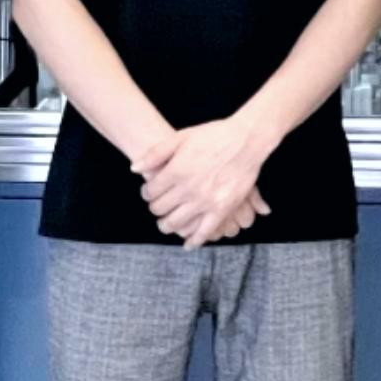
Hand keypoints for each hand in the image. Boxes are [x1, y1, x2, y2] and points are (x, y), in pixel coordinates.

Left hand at [137, 115, 275, 246]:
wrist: (245, 140)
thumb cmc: (213, 135)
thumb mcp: (181, 137)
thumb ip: (155, 153)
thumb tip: (134, 169)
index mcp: (176, 171)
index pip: (151, 192)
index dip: (147, 193)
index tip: (150, 192)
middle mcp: (187, 189)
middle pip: (160, 209)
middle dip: (155, 209)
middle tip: (158, 207)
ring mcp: (205, 201)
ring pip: (176, 223)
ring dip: (167, 226)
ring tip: (167, 223)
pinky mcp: (222, 209)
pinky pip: (204, 232)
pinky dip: (194, 241)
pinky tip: (188, 244)